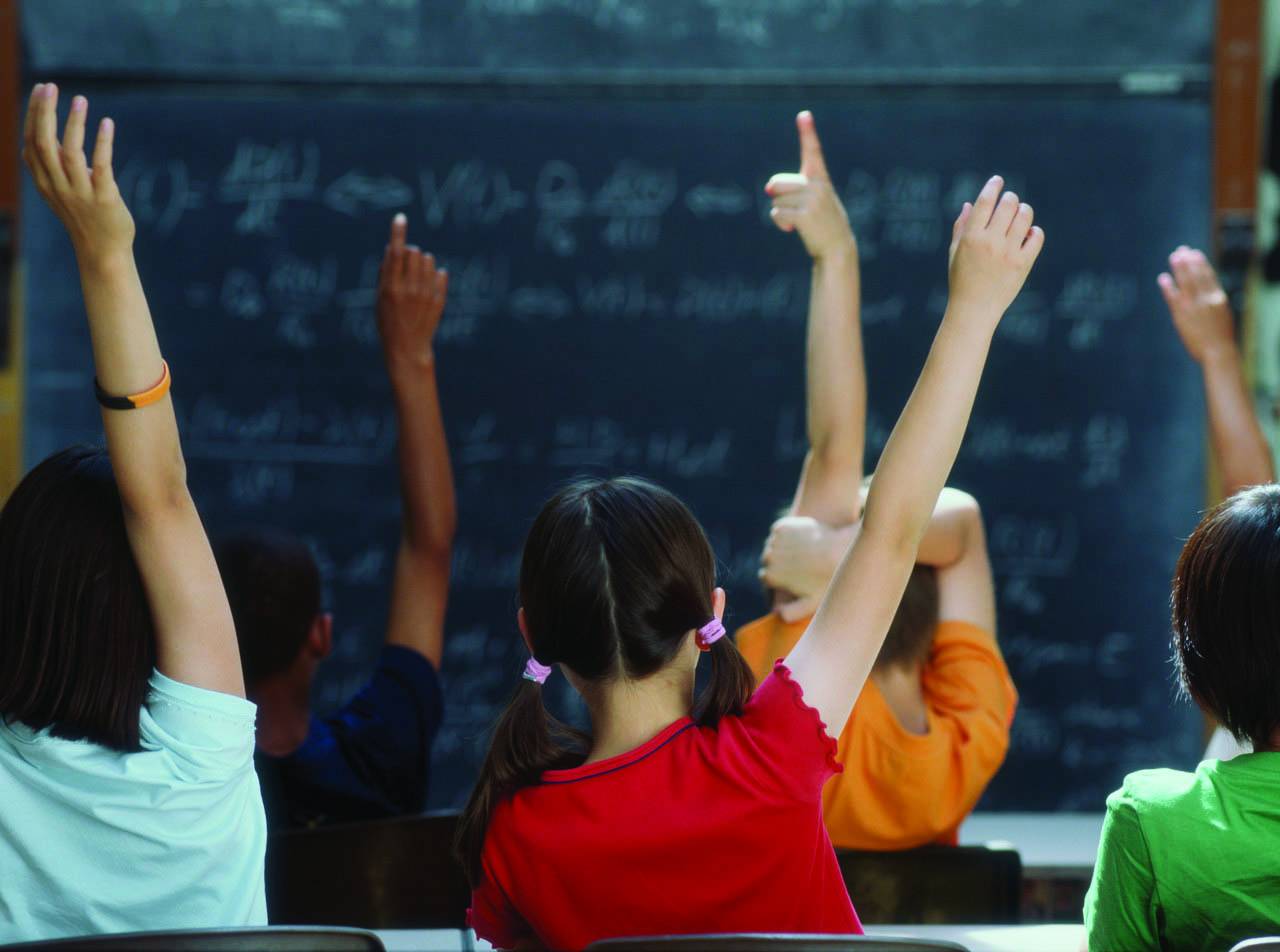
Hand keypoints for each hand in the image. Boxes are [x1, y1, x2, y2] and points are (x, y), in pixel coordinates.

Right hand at [22, 84, 133, 262]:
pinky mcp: (104, 198)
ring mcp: (80, 192)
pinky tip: (107, 123)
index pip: (31, 141)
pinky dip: (102, 143)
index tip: (41, 89)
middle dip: (44, 112)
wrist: (103, 252)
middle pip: (43, 142)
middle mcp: (58, 185)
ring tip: (81, 99)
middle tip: (51, 86)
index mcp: (45, 180)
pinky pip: (101, 166)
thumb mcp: (61, 191)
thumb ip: (55, 167)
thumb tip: (55, 138)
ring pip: (70, 152)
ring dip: (74, 123)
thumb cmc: (84, 217)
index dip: (34, 114)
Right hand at [377, 213, 447, 374]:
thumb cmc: (388, 321)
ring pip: (430, 260)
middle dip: (410, 253)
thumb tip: (392, 248)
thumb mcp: (379, 298)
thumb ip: (385, 273)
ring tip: (416, 276)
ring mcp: (426, 294)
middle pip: (414, 252)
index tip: (400, 217)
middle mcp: (410, 289)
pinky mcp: (439, 300)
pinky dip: (435, 274)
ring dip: (423, 262)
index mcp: (391, 288)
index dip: (397, 233)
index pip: (395, 253)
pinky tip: (428, 286)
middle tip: (405, 264)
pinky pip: (441, 273)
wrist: (407, 348)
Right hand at [759, 515, 856, 622]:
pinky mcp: (782, 526)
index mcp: (770, 576)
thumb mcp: (811, 602)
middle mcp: (767, 557)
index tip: (793, 579)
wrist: (838, 548)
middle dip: (779, 564)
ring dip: (782, 549)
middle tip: (800, 565)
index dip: (780, 580)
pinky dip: (786, 535)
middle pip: (769, 562)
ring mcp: (774, 540)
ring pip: (774, 546)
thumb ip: (792, 613)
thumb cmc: (827, 578)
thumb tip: (777, 614)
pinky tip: (802, 541)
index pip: (768, 579)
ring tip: (803, 553)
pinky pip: (779, 532)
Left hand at [765, 111, 855, 260]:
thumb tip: (768, 189)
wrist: (837, 247)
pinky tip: (794, 228)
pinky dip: (780, 223)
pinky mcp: (805, 214)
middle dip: (777, 197)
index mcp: (820, 178)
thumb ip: (790, 190)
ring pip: (776, 200)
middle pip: (777, 183)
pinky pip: (777, 213)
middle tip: (795, 209)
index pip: (813, 152)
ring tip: (800, 221)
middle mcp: (818, 185)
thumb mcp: (812, 201)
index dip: (807, 132)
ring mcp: (812, 199)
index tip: (803, 115)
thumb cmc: (821, 223)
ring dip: (781, 213)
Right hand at [946, 175, 1043, 325]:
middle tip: (1010, 201)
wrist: (974, 310)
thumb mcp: (955, 253)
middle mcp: (990, 242)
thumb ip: (961, 227)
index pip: (984, 202)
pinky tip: (1028, 234)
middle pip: (1008, 205)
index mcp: (971, 237)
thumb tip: (970, 204)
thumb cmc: (961, 280)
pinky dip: (1034, 231)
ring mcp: (1008, 253)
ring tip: (1021, 214)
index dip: (992, 186)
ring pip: (1025, 217)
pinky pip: (1036, 237)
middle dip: (1010, 198)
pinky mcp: (1023, 264)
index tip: (998, 180)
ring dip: (1024, 210)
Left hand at [1158, 246, 1235, 364]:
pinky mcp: (1181, 315)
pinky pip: (1173, 297)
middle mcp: (1206, 298)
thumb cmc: (1221, 335)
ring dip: (1179, 268)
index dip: (1201, 263)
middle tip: (1181, 250)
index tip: (1195, 253)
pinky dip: (1167, 286)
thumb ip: (1213, 300)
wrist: (1218, 351)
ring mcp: (1193, 306)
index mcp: (1218, 297)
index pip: (1209, 275)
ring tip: (1173, 256)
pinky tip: (1162, 277)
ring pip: (1185, 282)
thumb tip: (1207, 290)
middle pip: (1196, 275)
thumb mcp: (1222, 313)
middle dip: (1188, 261)